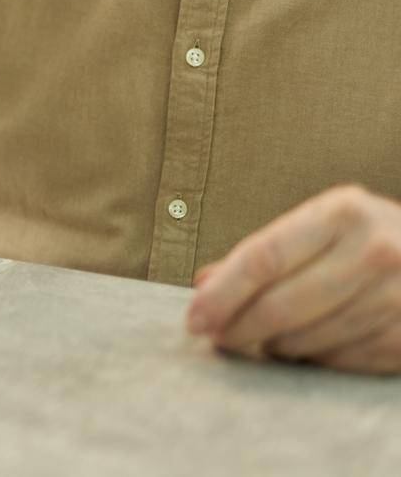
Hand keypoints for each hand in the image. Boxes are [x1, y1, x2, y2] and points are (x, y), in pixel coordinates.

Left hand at [187, 184, 400, 373]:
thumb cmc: (367, 239)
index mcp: (343, 214)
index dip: (223, 294)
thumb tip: (204, 285)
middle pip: (282, 305)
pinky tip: (303, 346)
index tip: (195, 318)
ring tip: (261, 337)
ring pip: (308, 339)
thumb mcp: (321, 225)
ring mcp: (397, 297)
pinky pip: (339, 361)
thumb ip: (264, 252)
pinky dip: (311, 358)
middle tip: (217, 337)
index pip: (264, 258)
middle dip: (238, 327)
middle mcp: (374, 252)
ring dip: (273, 345)